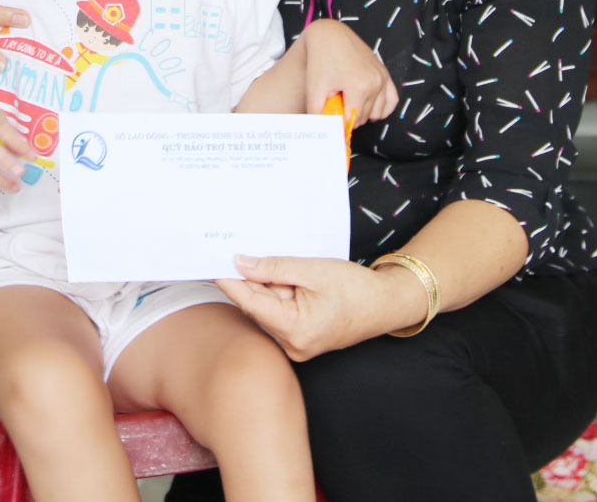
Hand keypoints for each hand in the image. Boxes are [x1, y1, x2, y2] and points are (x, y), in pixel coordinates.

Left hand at [215, 255, 421, 360]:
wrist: (386, 305)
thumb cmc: (356, 288)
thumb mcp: (313, 270)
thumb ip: (274, 268)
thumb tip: (240, 263)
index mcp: (295, 329)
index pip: (250, 302)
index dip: (229, 281)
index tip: (210, 262)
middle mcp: (292, 345)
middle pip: (257, 306)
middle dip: (252, 280)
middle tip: (239, 251)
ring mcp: (295, 346)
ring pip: (267, 310)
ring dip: (268, 287)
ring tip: (284, 268)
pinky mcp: (299, 340)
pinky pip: (278, 315)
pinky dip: (278, 296)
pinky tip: (287, 280)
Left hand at [300, 20, 397, 127]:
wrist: (330, 37)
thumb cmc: (321, 61)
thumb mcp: (314, 89)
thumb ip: (319, 113)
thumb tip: (325, 132)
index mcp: (359, 87)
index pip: (353, 120)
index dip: (340, 121)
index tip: (331, 115)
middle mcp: (375, 83)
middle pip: (365, 117)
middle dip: (349, 115)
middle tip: (336, 102)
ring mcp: (383, 77)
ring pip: (378, 112)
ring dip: (364, 112)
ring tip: (348, 100)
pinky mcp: (385, 73)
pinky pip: (391, 101)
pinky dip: (381, 107)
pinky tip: (366, 104)